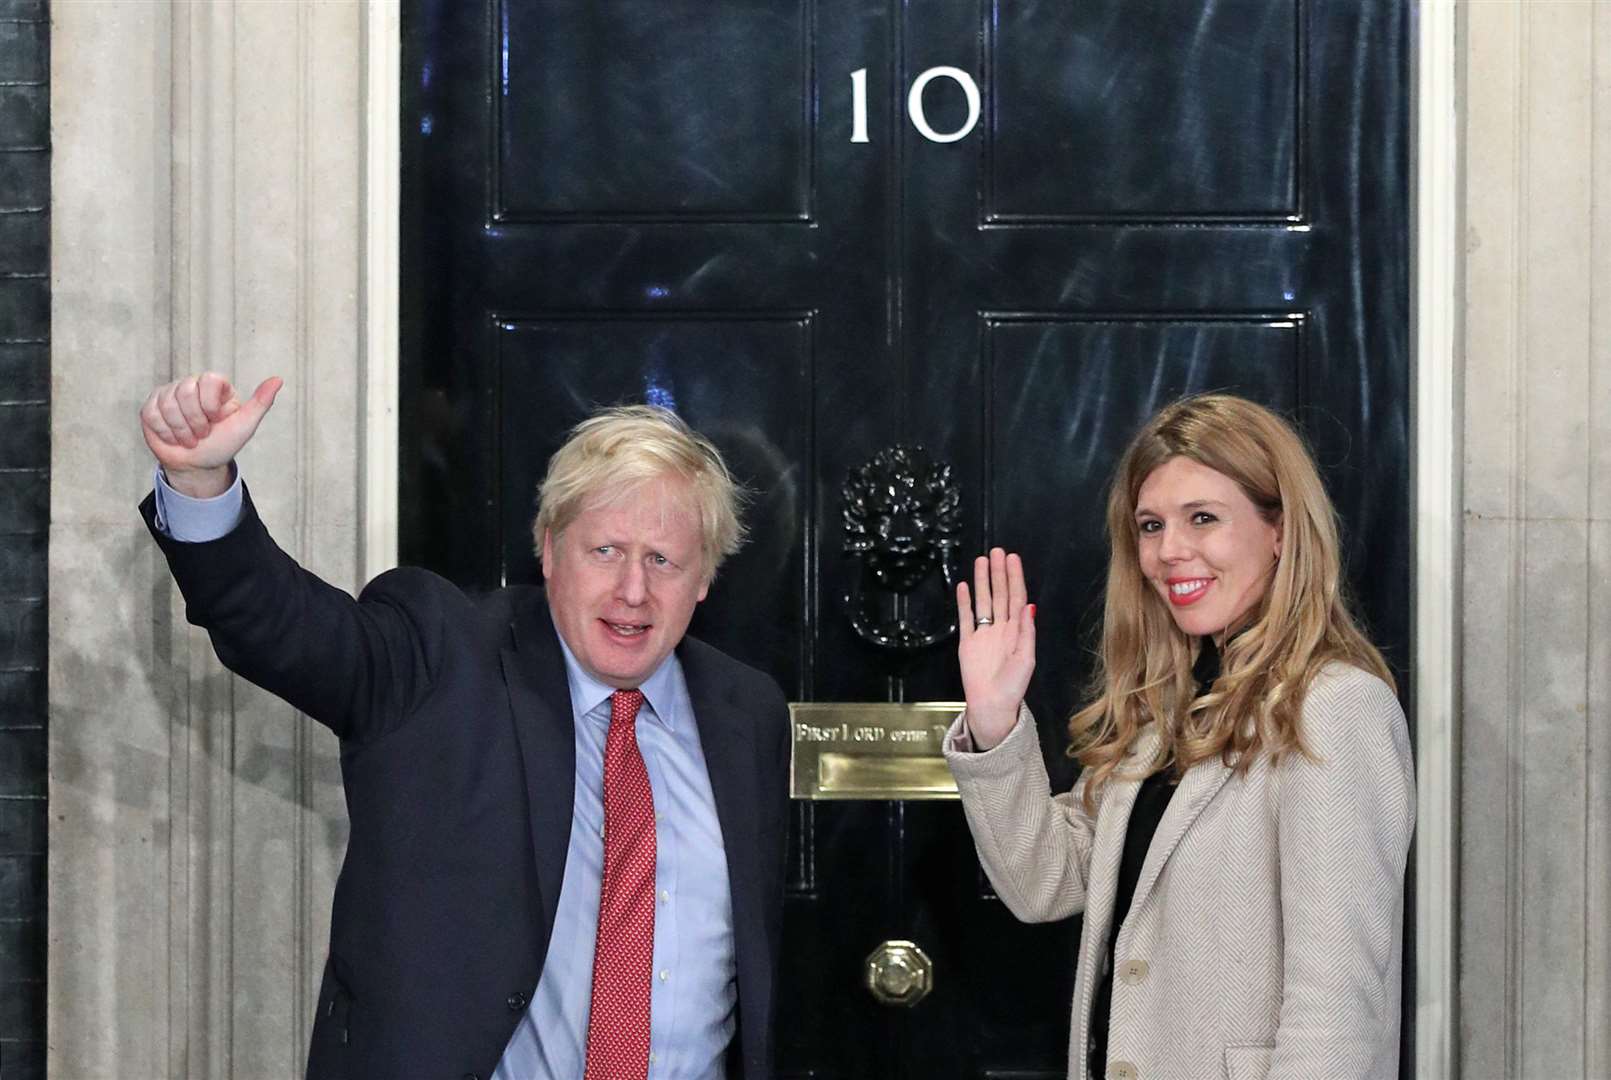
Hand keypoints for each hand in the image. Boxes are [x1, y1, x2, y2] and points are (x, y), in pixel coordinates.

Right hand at [140, 373, 281, 496]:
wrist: (199, 466)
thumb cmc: (223, 444)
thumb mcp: (246, 425)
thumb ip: (261, 402)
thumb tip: (278, 380)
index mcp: (214, 385)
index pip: (208, 380)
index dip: (210, 405)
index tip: (216, 420)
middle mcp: (190, 384)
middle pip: (184, 391)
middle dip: (195, 421)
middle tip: (202, 434)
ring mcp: (168, 394)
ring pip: (167, 404)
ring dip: (181, 430)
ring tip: (190, 438)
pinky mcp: (150, 407)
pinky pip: (151, 414)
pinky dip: (165, 432)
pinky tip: (174, 437)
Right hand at [956, 548, 1035, 749]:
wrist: (992, 706)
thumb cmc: (1013, 686)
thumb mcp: (1026, 659)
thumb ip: (1026, 631)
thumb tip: (1028, 605)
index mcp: (1017, 631)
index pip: (1016, 597)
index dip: (1015, 578)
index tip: (1012, 559)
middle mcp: (1001, 628)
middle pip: (1000, 594)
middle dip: (998, 573)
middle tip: (996, 551)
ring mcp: (983, 634)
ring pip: (983, 601)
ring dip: (982, 581)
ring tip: (980, 560)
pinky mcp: (967, 642)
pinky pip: (966, 618)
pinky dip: (964, 602)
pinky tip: (963, 586)